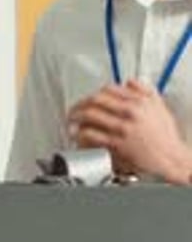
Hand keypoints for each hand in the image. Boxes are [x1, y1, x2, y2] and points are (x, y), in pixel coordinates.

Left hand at [68, 79, 191, 182]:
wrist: (171, 159)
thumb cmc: (165, 137)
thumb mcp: (159, 107)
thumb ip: (145, 91)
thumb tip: (129, 82)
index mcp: (138, 101)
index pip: (109, 89)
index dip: (94, 93)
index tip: (89, 98)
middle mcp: (129, 112)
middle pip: (96, 100)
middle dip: (80, 104)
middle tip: (74, 109)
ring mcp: (122, 128)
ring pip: (91, 116)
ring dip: (76, 118)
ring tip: (71, 122)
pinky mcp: (117, 144)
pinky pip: (92, 136)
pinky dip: (81, 135)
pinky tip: (78, 136)